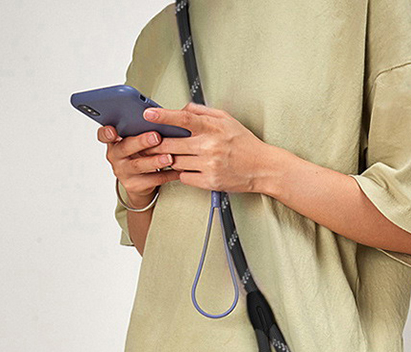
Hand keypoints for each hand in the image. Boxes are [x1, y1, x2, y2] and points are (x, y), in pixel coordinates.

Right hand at [97, 125, 181, 207]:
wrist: (139, 182)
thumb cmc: (140, 154)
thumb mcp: (135, 141)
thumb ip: (139, 130)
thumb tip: (158, 115)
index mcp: (114, 141)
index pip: (104, 135)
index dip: (106, 132)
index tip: (113, 130)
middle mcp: (115, 156)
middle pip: (125, 147)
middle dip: (141, 142)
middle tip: (156, 136)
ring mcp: (123, 172)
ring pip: (139, 165)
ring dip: (155, 161)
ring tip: (169, 157)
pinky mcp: (134, 185)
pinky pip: (152, 180)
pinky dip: (166, 175)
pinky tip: (177, 171)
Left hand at [143, 102, 273, 193]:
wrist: (263, 168)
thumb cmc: (244, 143)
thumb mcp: (227, 119)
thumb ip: (203, 112)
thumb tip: (182, 109)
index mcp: (213, 128)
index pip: (184, 118)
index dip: (163, 116)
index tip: (148, 115)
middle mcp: (210, 146)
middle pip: (172, 144)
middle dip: (156, 144)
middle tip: (147, 142)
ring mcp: (209, 165)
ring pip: (175, 162)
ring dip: (168, 160)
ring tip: (167, 156)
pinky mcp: (210, 182)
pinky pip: (185, 178)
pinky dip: (181, 173)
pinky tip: (185, 168)